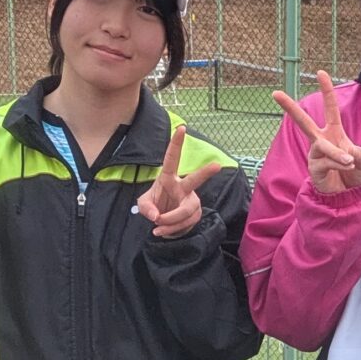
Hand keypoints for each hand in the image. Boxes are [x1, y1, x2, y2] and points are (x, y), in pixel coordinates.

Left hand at [134, 124, 226, 238]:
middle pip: (195, 180)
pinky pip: (186, 223)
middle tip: (217, 165)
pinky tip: (163, 231)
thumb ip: (145, 208)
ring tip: (157, 229)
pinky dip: (172, 229)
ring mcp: (191, 200)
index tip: (182, 128)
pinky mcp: (195, 214)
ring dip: (170, 222)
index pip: (172, 158)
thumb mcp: (143, 205)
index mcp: (168, 178)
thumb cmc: (153, 206)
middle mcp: (183, 187)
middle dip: (206, 172)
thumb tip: (157, 216)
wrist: (162, 223)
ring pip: (186, 211)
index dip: (176, 143)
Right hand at [272, 71, 360, 193]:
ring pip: (323, 146)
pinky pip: (326, 161)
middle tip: (275, 93)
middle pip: (303, 121)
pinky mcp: (313, 168)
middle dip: (289, 107)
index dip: (326, 90)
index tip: (320, 72)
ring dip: (338, 154)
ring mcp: (315, 154)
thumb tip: (346, 152)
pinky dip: (339, 164)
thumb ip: (358, 153)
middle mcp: (321, 140)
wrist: (349, 196)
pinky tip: (345, 168)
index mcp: (334, 132)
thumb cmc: (354, 174)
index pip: (330, 108)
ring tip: (349, 162)